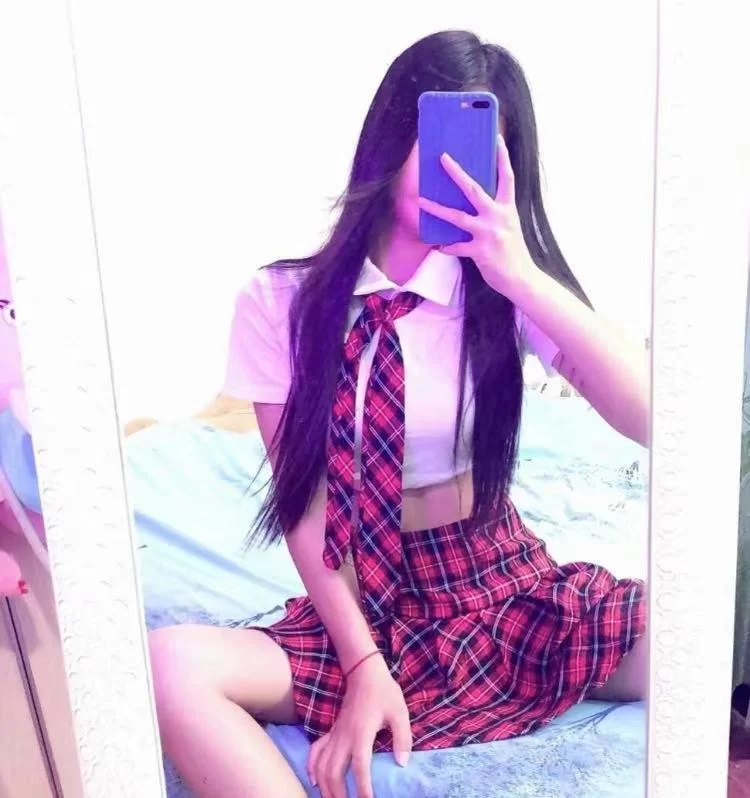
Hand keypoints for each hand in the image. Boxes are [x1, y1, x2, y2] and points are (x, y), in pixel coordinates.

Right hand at [307, 653, 411, 797]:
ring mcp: (335, 734)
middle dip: (338, 795)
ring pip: (321, 765)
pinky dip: (312, 768)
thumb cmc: (384, 692)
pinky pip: (316, 751)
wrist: (363, 671)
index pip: (359, 767)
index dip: (363, 788)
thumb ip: (403, 738)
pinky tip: (314, 781)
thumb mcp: (400, 712)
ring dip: (325, 787)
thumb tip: (402, 763)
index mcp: (361, 733)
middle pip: (333, 772)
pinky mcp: (331, 731)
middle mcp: (343, 736)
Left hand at [418, 134, 536, 298]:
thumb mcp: (510, 225)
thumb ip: (496, 212)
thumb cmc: (513, 251)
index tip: (496, 138)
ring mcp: (489, 234)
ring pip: (458, 217)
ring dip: (437, 209)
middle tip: (442, 158)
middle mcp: (499, 217)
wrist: (521, 278)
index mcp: (509, 208)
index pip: (507, 177)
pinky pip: (456, 247)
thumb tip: (476, 200)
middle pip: (474, 189)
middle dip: (456, 173)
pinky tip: (439, 246)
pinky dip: (446, 247)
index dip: (502, 157)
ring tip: (421, 202)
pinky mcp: (480, 251)